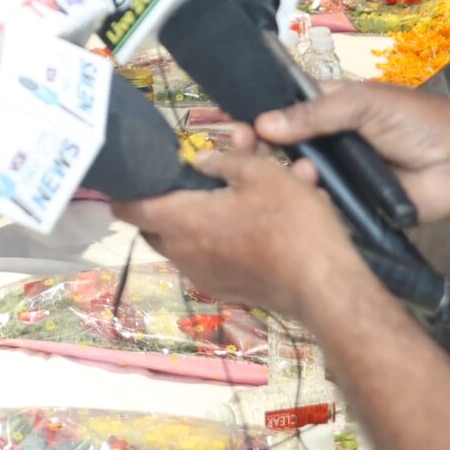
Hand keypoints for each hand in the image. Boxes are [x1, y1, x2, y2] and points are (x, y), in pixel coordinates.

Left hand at [112, 147, 355, 318]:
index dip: (125, 190)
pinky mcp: (230, 289)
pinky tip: (265, 218)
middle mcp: (184, 253)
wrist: (324, 286)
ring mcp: (205, 275)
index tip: (132, 176)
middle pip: (158, 224)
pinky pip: (217, 254)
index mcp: (180, 221)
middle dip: (171, 199)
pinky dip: (230, 235)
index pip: (129, 208)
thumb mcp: (260, 174)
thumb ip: (223, 162)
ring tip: (250, 189)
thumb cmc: (288, 222)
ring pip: (193, 237)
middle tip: (195, 178)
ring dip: (211, 213)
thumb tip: (199, 160)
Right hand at [251, 79, 449, 224]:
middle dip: (261, 142)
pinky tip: (298, 193)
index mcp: (333, 104)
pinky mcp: (350, 200)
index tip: (232, 118)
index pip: (286, 103)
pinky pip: (318, 199)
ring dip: (283, 170)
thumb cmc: (420, 123)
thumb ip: (314, 113)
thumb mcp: (364, 104)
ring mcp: (339, 169)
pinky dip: (307, 196)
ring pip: (296, 170)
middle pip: (284, 139)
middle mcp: (331, 136)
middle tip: (241, 146)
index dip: (260, 108)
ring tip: (276, 170)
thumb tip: (263, 124)